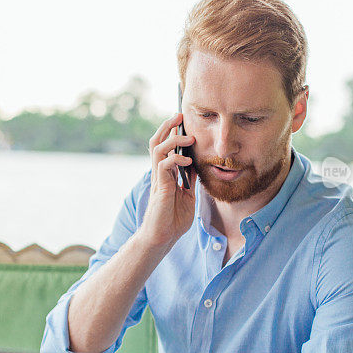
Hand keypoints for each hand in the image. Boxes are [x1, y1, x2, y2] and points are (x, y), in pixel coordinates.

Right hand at [139, 113, 197, 248]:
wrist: (163, 237)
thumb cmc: (173, 219)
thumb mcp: (187, 195)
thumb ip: (189, 180)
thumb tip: (195, 166)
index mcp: (165, 173)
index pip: (165, 146)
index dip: (171, 132)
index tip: (182, 120)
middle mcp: (159, 173)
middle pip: (156, 141)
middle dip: (167, 127)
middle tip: (179, 115)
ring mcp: (158, 179)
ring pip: (157, 149)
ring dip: (173, 140)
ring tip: (188, 137)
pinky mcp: (160, 187)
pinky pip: (163, 165)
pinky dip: (175, 159)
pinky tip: (187, 162)